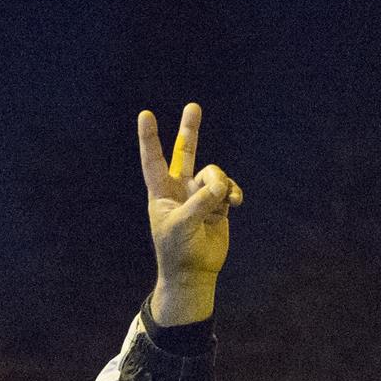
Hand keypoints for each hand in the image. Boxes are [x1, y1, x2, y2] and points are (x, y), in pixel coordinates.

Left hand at [137, 103, 242, 325]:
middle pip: (186, 153)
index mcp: (161, 194)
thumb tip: (222, 186)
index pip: (154, 160)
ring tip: (224, 201)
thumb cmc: (179, 251)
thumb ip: (202, 200)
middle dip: (190, 131)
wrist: (195, 273)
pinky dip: (233, 193)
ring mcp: (199, 196)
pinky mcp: (218, 205)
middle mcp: (180, 191)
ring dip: (221, 183)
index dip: (150, 138)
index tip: (145, 114)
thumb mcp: (185, 224)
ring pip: (214, 174)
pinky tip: (235, 203)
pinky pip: (228, 188)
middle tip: (193, 107)